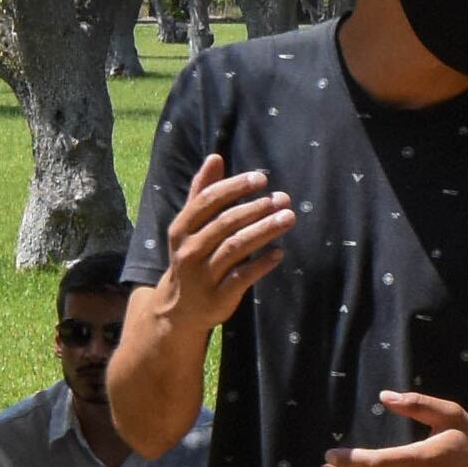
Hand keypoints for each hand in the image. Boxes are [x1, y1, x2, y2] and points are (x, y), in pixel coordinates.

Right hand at [140, 155, 294, 345]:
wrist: (179, 309)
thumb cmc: (191, 257)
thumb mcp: (190, 226)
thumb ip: (202, 192)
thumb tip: (215, 158)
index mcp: (181, 228)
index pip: (208, 201)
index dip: (235, 187)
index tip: (261, 179)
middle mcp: (189, 250)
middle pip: (225, 223)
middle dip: (256, 208)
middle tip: (283, 199)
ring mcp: (203, 275)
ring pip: (235, 248)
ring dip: (264, 231)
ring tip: (288, 218)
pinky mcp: (218, 297)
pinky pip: (243, 277)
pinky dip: (262, 264)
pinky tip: (279, 252)